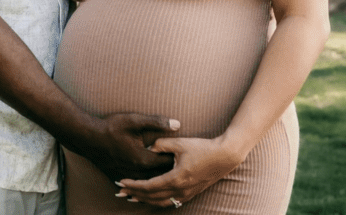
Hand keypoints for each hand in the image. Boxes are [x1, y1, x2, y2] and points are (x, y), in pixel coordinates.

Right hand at [77, 113, 180, 180]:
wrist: (87, 137)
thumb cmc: (111, 127)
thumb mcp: (134, 121)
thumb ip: (156, 122)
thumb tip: (177, 124)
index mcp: (143, 159)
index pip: (167, 163)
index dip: (176, 158)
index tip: (182, 152)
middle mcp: (136, 172)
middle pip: (159, 175)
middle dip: (169, 170)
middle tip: (178, 163)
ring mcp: (126, 176)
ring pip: (147, 182)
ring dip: (157, 177)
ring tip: (166, 172)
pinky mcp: (117, 177)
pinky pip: (134, 184)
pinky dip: (142, 182)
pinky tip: (147, 180)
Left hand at [115, 136, 244, 206]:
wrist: (224, 157)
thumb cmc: (203, 148)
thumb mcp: (180, 143)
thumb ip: (161, 144)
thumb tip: (148, 147)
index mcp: (176, 178)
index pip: (148, 186)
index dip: (133, 185)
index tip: (122, 182)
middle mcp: (180, 190)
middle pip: (152, 197)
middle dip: (135, 194)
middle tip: (120, 192)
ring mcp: (186, 193)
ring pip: (160, 202)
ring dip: (145, 200)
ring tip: (132, 197)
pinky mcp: (191, 193)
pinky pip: (170, 202)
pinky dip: (157, 201)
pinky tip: (151, 198)